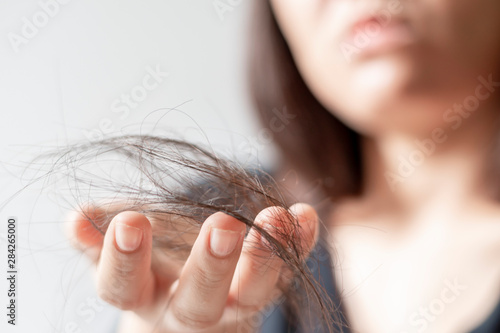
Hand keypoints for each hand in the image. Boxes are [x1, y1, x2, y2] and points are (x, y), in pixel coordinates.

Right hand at [66, 203, 318, 332]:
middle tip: (223, 225)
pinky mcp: (265, 288)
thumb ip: (98, 238)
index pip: (123, 287)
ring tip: (279, 216)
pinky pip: (288, 271)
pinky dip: (300, 244)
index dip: (123, 259)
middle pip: (199, 300)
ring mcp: (231, 303)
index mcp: (141, 295)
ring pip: (252, 294)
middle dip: (211, 264)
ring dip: (267, 255)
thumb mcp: (118, 251)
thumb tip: (74, 220)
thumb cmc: (150, 262)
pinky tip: (305, 215)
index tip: (131, 221)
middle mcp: (187, 308)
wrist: (189, 294)